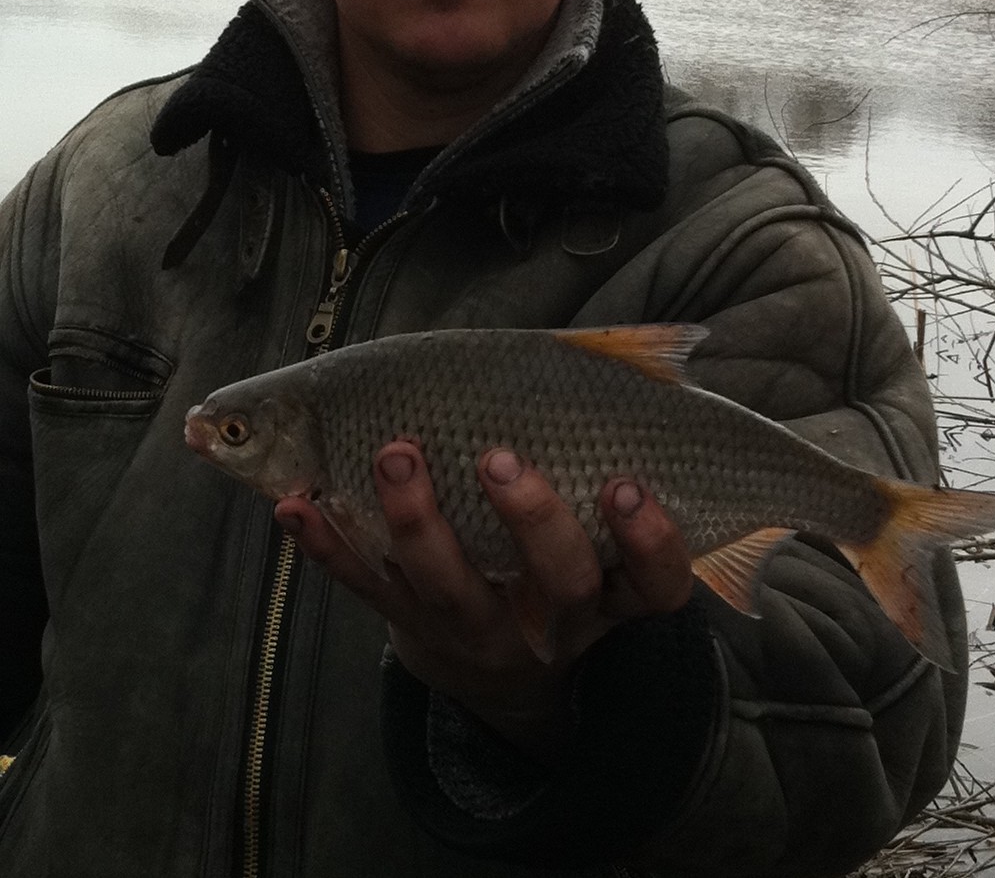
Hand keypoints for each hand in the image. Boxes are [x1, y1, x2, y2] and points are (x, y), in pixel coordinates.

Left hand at [274, 441, 692, 758]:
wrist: (497, 664)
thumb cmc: (557, 565)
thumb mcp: (606, 534)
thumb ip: (629, 446)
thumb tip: (680, 344)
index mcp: (612, 592)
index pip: (657, 581)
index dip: (650, 540)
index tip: (628, 484)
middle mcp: (553, 619)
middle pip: (558, 582)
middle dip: (534, 519)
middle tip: (502, 459)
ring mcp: (479, 629)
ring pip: (454, 590)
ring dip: (419, 523)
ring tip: (396, 457)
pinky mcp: (413, 626)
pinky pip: (371, 592)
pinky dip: (330, 549)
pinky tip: (299, 503)